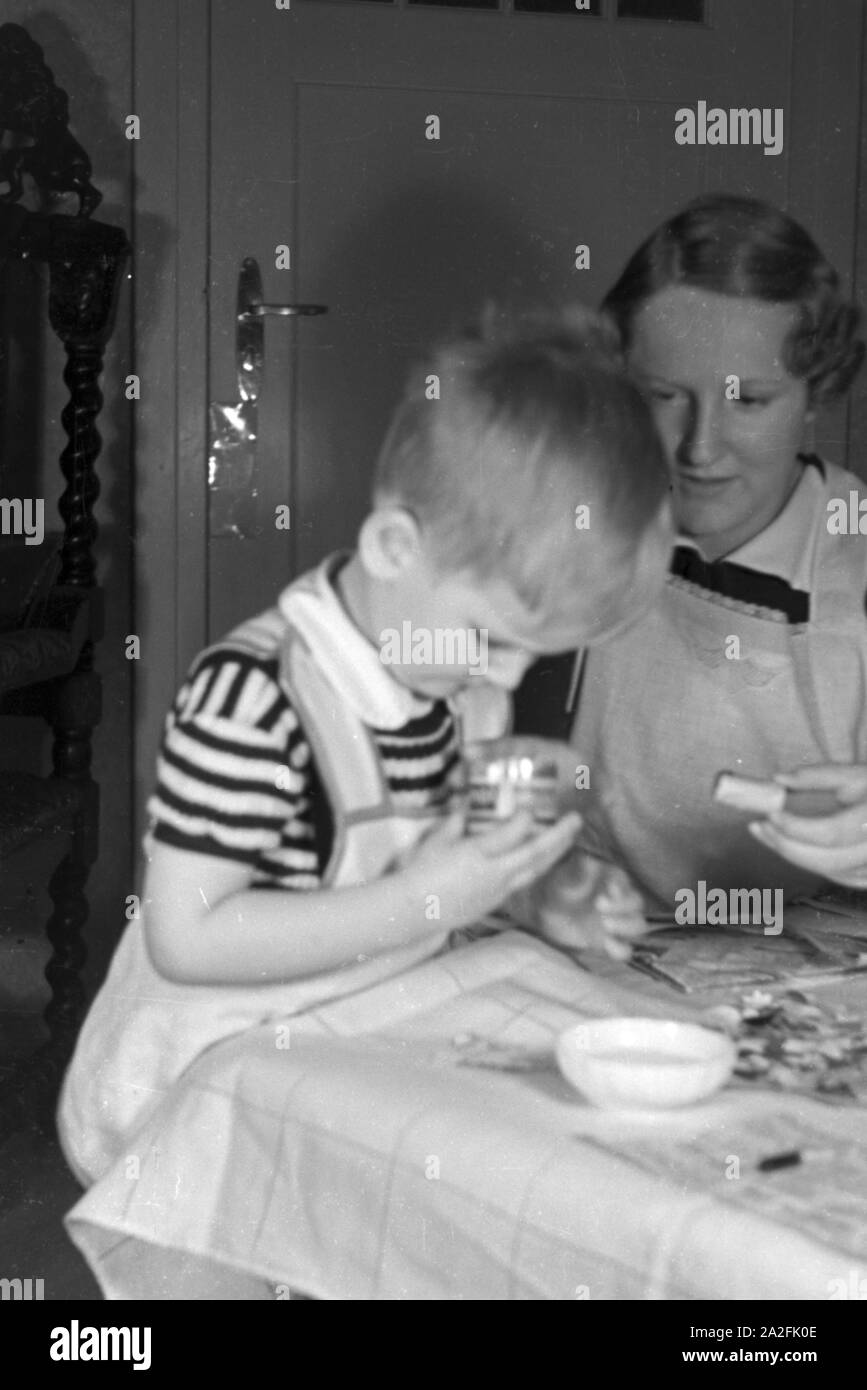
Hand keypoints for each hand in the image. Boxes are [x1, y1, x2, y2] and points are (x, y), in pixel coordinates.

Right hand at [402, 807, 581, 933]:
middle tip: (576, 820)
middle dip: (559, 836)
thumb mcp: (435, 841)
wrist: (411, 911)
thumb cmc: (418, 872)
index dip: (526, 819)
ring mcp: (497, 891)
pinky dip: (535, 868)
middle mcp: (494, 873)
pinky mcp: (494, 904)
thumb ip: (454, 823)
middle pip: (536, 854)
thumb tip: (464, 809)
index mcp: (478, 854)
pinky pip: (521, 883)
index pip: (513, 833)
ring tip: (567, 839)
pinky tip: (540, 861)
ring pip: (534, 871)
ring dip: (553, 854)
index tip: (530, 808)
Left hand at [514, 847, 647, 960]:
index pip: (626, 883)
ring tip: (606, 924)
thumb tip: (590, 860)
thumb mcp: (563, 876)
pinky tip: (607, 943)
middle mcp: (619, 902)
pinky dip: (621, 948)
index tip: (608, 888)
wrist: (544, 912)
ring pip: (637, 926)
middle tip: (599, 906)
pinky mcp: (610, 943)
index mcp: (611, 881)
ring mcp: (617, 923)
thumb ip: (578, 870)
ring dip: (627, 926)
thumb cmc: (557, 887)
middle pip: (636, 904)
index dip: (622, 887)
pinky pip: (625, 949)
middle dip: (623, 907)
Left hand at [748, 764, 866, 887]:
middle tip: (759, 827)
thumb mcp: (861, 772)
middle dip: (787, 846)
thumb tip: (779, 780)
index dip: (796, 828)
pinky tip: (791, 845)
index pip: (831, 833)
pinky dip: (812, 862)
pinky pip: (839, 876)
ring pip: (830, 872)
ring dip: (794, 855)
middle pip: (826, 861)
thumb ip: (821, 776)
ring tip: (768, 834)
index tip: (769, 814)